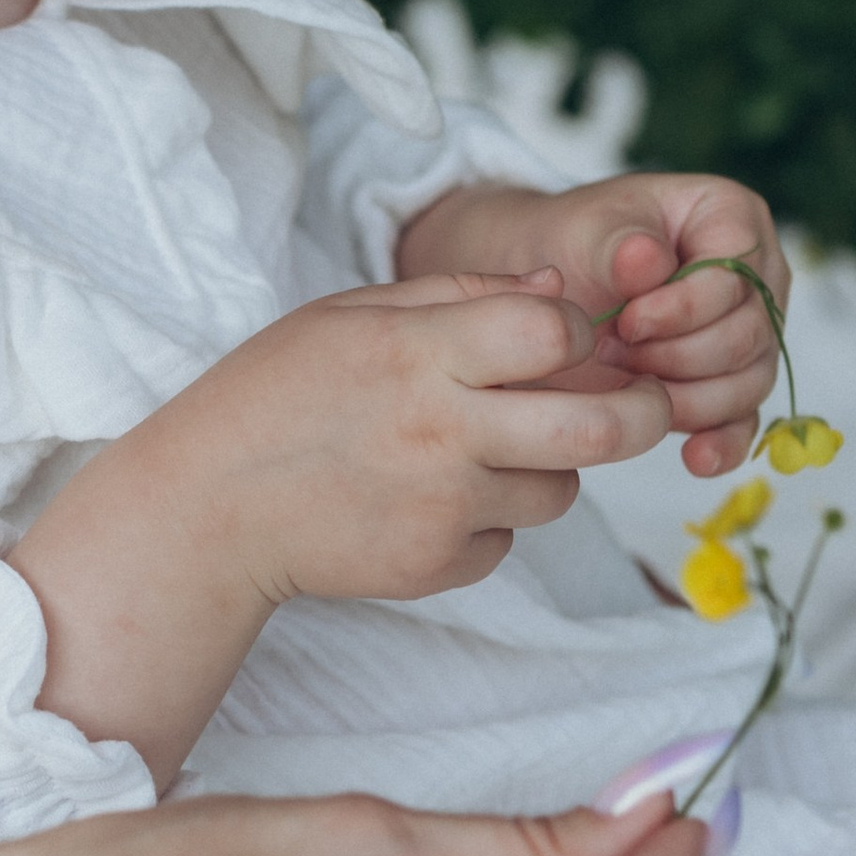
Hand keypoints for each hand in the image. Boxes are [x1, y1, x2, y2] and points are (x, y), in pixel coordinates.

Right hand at [132, 272, 673, 609]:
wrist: (208, 508)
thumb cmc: (276, 392)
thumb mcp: (351, 313)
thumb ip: (460, 293)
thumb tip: (561, 289)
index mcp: (418, 353)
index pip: (553, 332)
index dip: (575, 330)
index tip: (563, 337)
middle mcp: (441, 432)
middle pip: (599, 427)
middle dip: (643, 413)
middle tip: (646, 405)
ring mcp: (442, 508)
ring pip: (560, 490)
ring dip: (548, 465)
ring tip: (482, 448)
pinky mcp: (436, 567)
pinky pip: (507, 540)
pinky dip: (489, 519)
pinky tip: (429, 496)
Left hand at [397, 174, 786, 477]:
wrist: (556, 283)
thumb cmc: (578, 242)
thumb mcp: (588, 228)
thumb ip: (618, 243)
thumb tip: (646, 258)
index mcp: (732, 218)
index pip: (739, 273)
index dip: (687, 306)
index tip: (627, 319)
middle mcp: (757, 276)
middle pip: (748, 334)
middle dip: (677, 355)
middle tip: (613, 352)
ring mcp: (751, 333)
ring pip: (749, 383)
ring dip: (686, 397)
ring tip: (624, 386)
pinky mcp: (732, 383)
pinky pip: (745, 421)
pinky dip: (722, 443)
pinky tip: (694, 458)